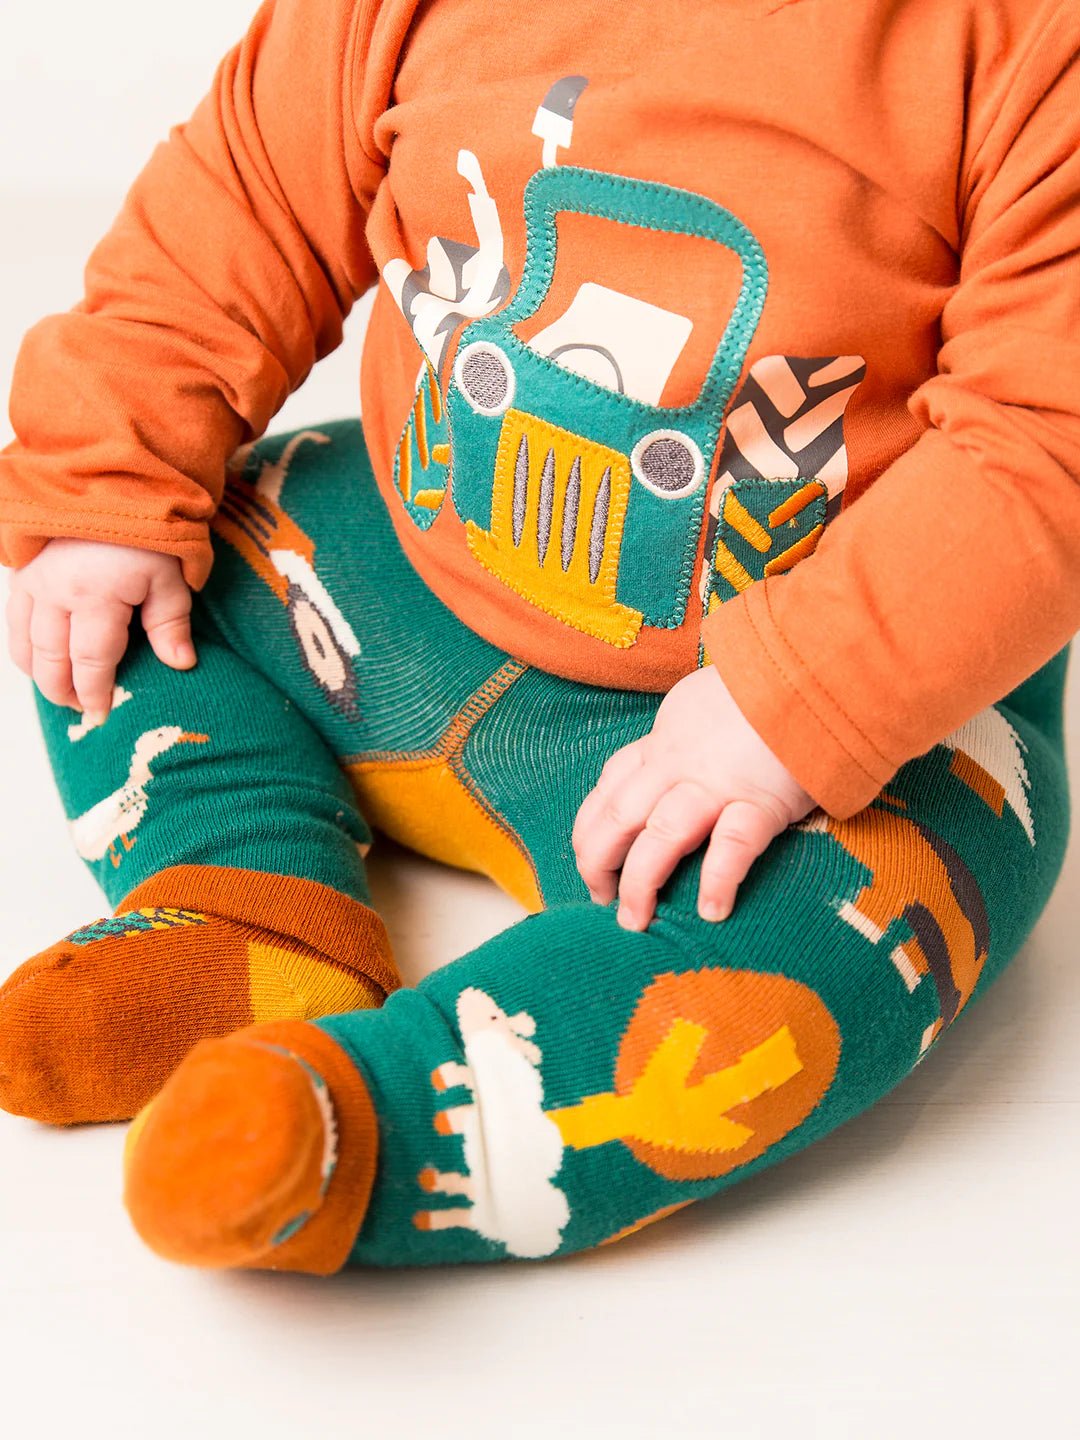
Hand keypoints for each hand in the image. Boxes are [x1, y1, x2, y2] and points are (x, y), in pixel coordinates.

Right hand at [5, 538, 194, 721]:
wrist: (107, 476)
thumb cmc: (148, 527)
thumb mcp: (171, 574)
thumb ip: (171, 622)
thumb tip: (180, 665)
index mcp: (95, 596)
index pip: (90, 661)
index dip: (94, 693)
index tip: (102, 715)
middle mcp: (54, 592)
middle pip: (50, 658)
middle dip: (63, 691)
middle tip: (80, 711)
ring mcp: (31, 580)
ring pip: (24, 642)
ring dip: (39, 673)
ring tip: (59, 692)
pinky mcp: (20, 569)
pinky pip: (12, 618)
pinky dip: (22, 646)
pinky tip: (37, 659)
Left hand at [572, 665, 815, 930]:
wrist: (813, 668)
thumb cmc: (767, 688)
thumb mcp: (706, 703)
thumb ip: (686, 735)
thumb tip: (673, 761)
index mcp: (666, 741)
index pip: (610, 785)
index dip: (590, 826)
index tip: (587, 856)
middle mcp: (680, 763)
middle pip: (619, 815)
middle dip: (598, 862)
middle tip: (601, 898)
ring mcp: (719, 783)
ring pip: (660, 835)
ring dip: (640, 882)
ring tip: (635, 919)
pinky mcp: (763, 801)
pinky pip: (731, 845)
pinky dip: (717, 881)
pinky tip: (712, 912)